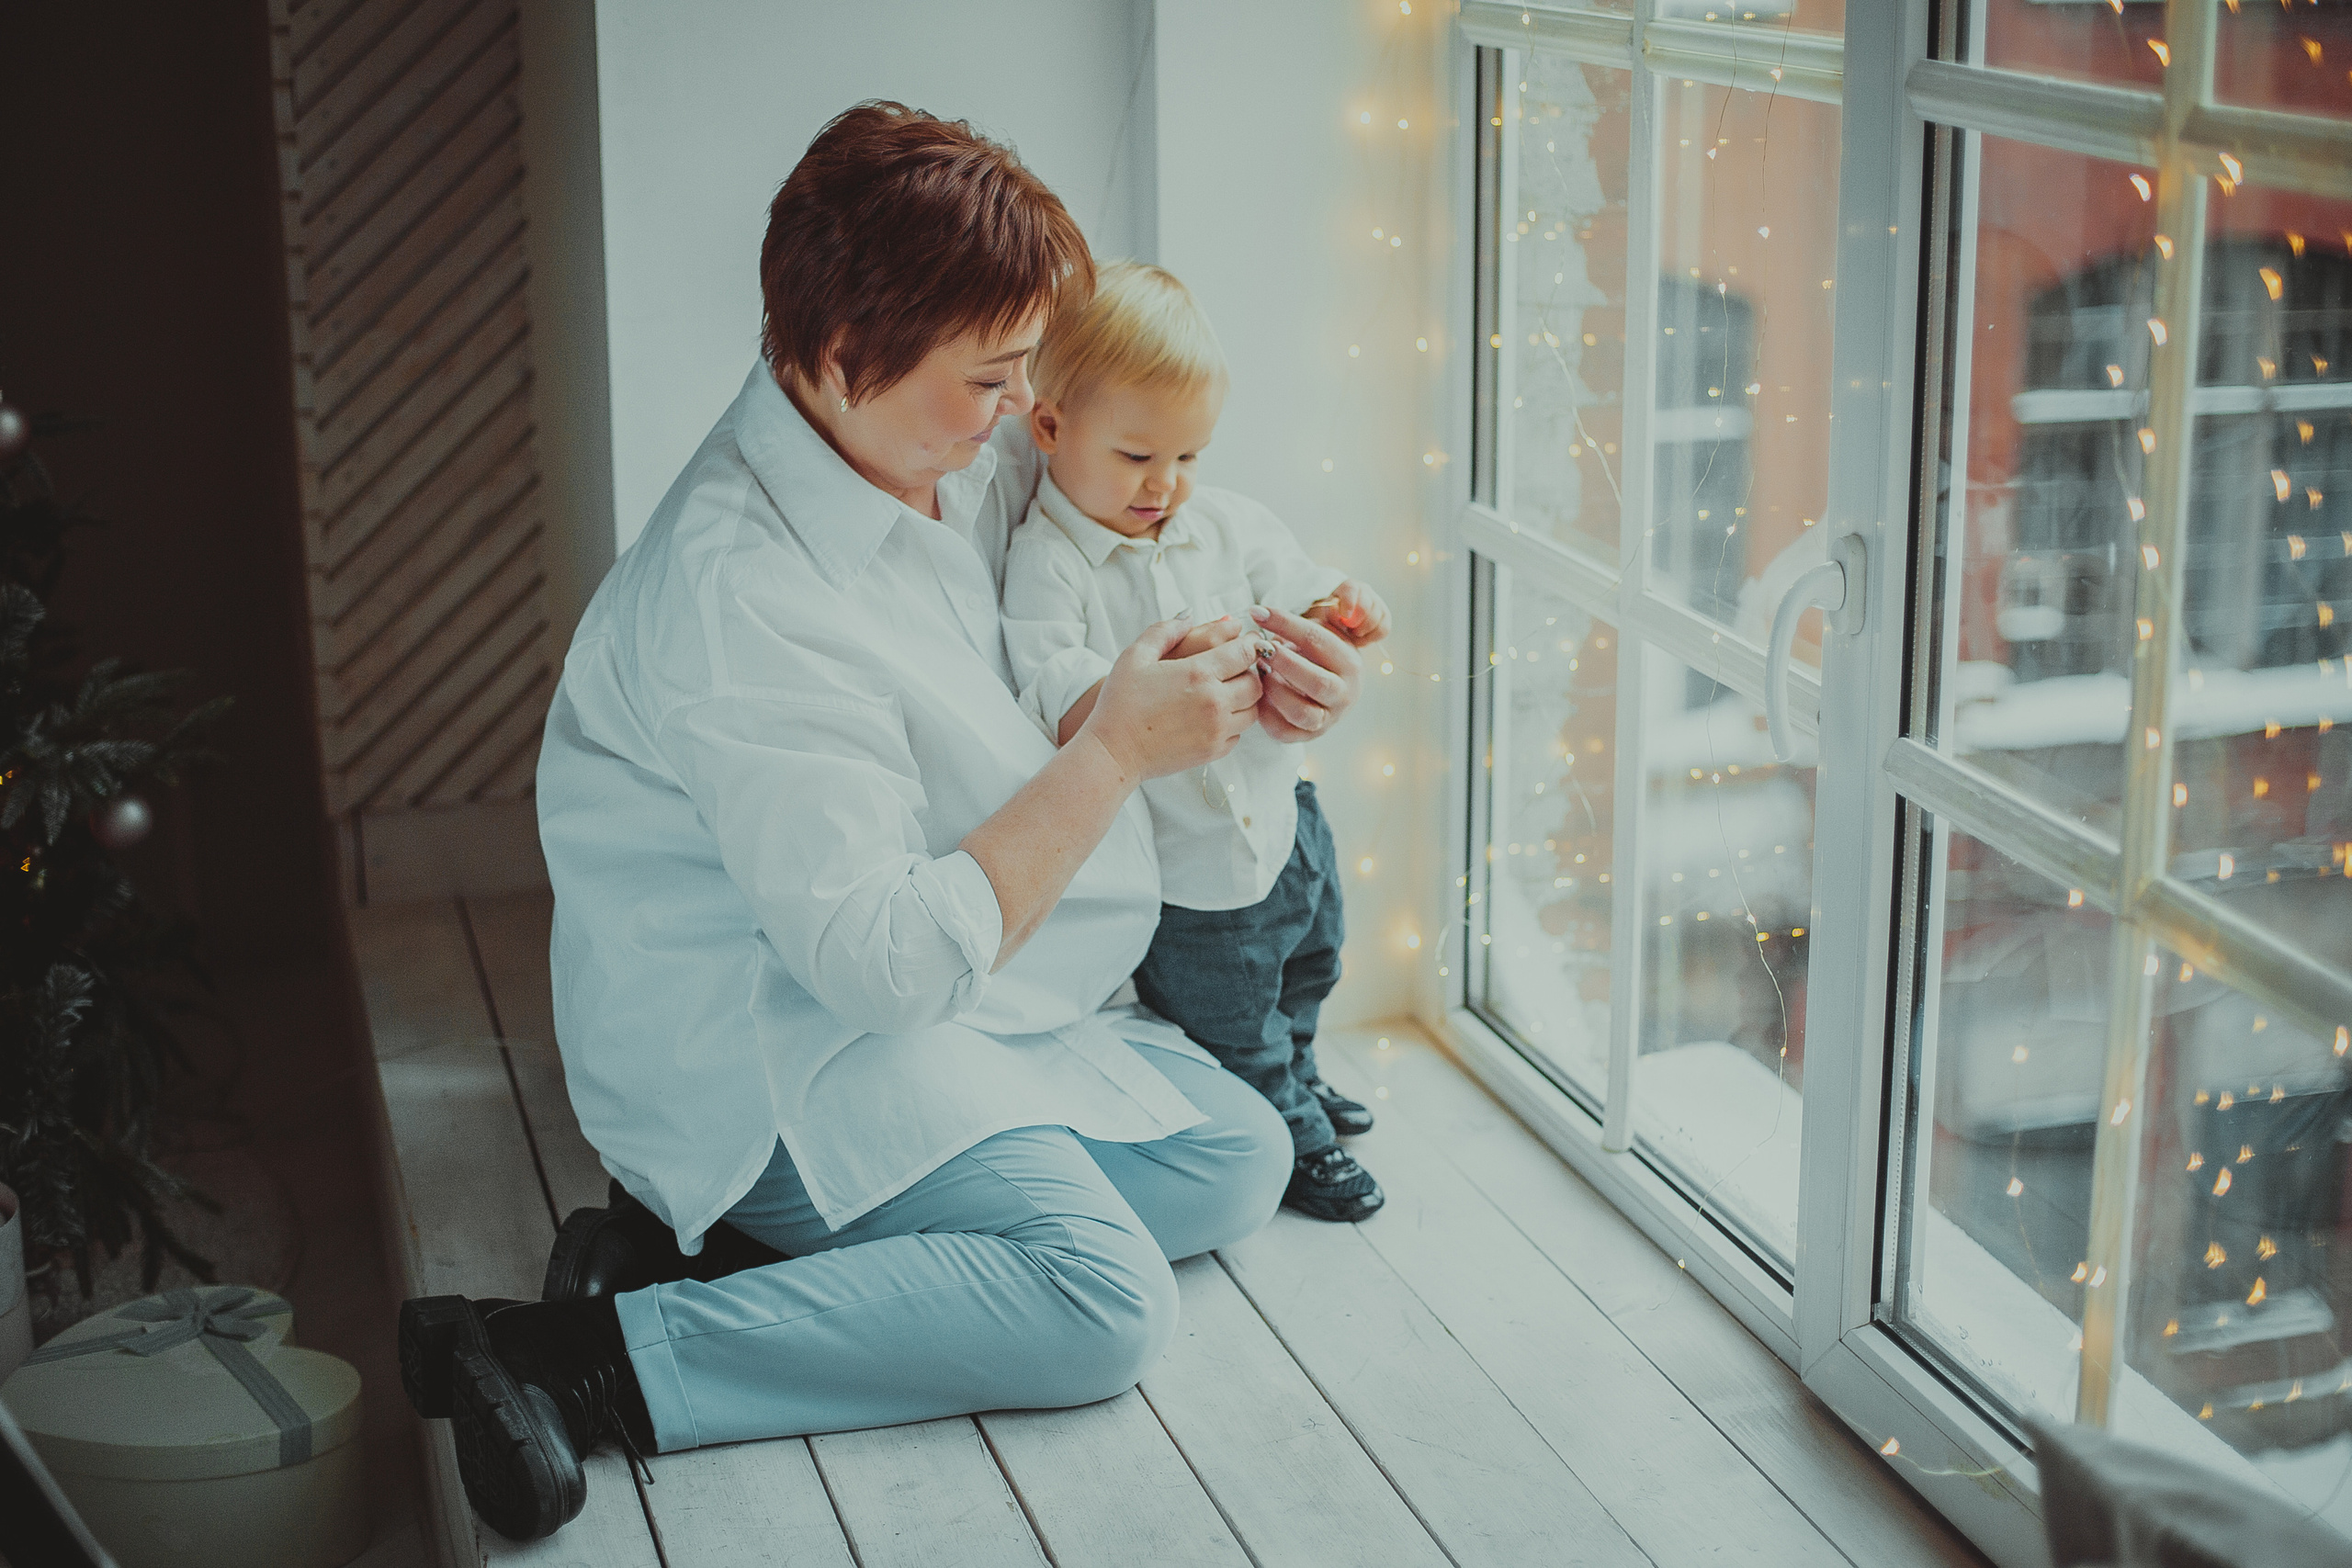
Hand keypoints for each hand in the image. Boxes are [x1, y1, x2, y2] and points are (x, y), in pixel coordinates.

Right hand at [1082, 615, 1262, 780]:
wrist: (1113, 752)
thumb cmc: (1120, 703)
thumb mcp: (1136, 656)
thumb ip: (1165, 630)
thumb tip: (1189, 615)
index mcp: (1199, 673)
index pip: (1245, 652)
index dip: (1251, 643)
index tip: (1248, 641)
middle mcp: (1215, 702)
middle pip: (1255, 682)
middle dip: (1250, 671)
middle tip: (1237, 667)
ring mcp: (1217, 730)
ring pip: (1253, 710)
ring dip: (1245, 698)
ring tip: (1227, 691)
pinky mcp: (1213, 751)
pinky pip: (1239, 734)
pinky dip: (1233, 723)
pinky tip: (1214, 716)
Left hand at [1249, 605, 1361, 743]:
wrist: (1324, 677)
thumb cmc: (1318, 644)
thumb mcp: (1332, 618)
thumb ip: (1348, 598)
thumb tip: (1348, 608)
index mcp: (1350, 663)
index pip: (1318, 641)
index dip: (1285, 624)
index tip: (1258, 612)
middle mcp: (1344, 694)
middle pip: (1316, 681)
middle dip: (1283, 663)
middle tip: (1260, 649)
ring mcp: (1327, 718)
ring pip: (1301, 712)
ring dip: (1275, 690)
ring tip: (1259, 672)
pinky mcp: (1306, 735)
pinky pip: (1285, 731)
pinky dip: (1266, 714)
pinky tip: (1256, 694)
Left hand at [1306, 580, 1391, 645]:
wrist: (1338, 620)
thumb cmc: (1328, 615)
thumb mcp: (1324, 613)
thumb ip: (1330, 614)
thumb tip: (1341, 617)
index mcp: (1348, 587)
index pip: (1351, 589)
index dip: (1349, 604)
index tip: (1344, 618)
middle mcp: (1365, 591)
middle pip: (1366, 606)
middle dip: (1357, 622)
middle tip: (1348, 629)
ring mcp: (1377, 603)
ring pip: (1378, 618)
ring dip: (1364, 631)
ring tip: (1352, 633)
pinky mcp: (1385, 617)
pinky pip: (1384, 629)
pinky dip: (1372, 637)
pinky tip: (1361, 638)